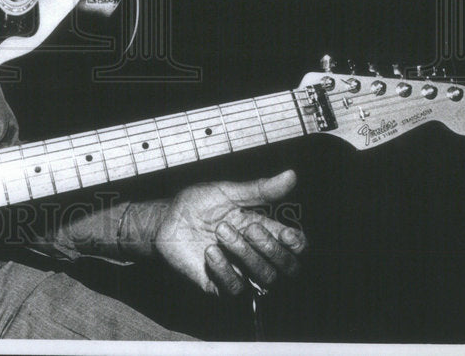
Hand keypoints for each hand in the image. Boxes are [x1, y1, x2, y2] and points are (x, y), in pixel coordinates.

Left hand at [151, 171, 305, 296]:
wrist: (167, 219)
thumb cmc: (198, 204)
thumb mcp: (229, 192)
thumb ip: (261, 189)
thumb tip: (291, 175)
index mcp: (265, 231)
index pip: (296, 248)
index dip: (298, 245)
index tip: (286, 232)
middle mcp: (256, 255)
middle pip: (287, 268)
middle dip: (271, 248)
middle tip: (250, 228)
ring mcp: (240, 272)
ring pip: (264, 279)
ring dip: (245, 253)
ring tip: (220, 231)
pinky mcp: (220, 285)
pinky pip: (236, 289)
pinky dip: (225, 269)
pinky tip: (210, 251)